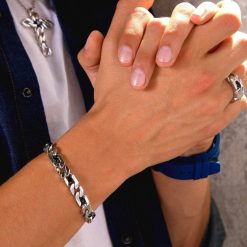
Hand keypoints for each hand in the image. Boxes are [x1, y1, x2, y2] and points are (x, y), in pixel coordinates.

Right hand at [76, 0, 246, 177]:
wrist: (118, 139)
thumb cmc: (114, 96)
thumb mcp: (114, 49)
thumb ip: (128, 14)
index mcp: (184, 54)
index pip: (227, 20)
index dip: (223, 18)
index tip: (214, 24)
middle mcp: (203, 78)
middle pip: (242, 46)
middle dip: (229, 43)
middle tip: (213, 49)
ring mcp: (210, 105)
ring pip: (241, 75)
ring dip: (229, 70)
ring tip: (209, 74)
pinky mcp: (212, 125)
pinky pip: (238, 102)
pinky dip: (229, 95)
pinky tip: (208, 97)